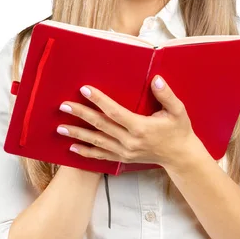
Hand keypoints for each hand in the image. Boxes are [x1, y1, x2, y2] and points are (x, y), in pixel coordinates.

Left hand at [57, 74, 197, 169]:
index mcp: (141, 127)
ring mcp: (124, 152)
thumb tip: (155, 80)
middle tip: (64, 106)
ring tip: (60, 127)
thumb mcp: (178, 111)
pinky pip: (101, 155)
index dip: (99, 100)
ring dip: (77, 134)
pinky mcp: (122, 158)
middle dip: (81, 115)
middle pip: (101, 126)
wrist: (180, 156)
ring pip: (97, 141)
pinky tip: (72, 147)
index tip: (85, 90)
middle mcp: (129, 141)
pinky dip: (86, 152)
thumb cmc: (179, 130)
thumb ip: (166, 95)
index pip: (115, 112)